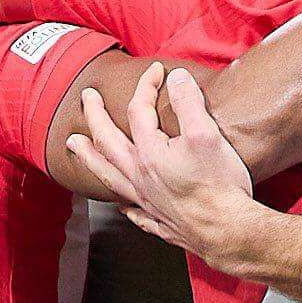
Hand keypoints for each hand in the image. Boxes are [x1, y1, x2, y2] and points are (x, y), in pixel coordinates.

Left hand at [62, 63, 262, 261]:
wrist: (228, 230)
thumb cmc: (219, 185)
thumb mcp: (206, 134)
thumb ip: (188, 102)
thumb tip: (176, 78)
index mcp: (149, 153)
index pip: (138, 110)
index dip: (146, 86)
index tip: (157, 72)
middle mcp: (140, 177)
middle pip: (107, 141)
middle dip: (94, 116)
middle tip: (86, 98)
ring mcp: (146, 201)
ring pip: (107, 175)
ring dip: (88, 156)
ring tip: (74, 145)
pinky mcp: (159, 222)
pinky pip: (132, 211)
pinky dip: (123, 203)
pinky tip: (122, 202)